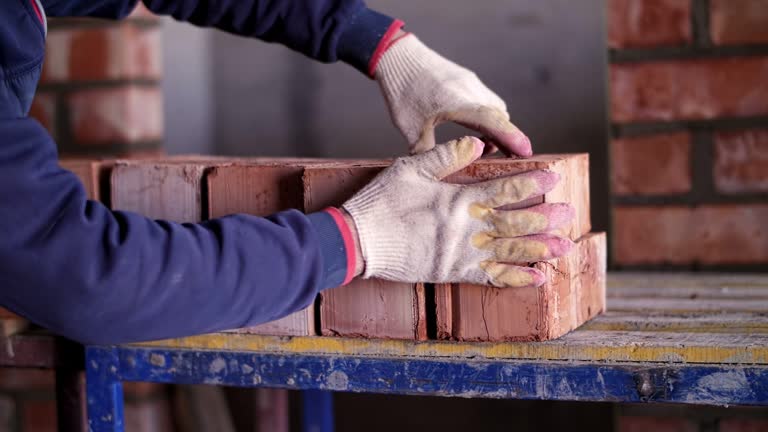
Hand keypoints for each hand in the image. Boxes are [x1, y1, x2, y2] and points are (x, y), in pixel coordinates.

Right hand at [341, 136, 573, 287]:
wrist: (358, 240)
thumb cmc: (381, 202)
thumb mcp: (411, 169)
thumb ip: (446, 157)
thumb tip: (478, 143)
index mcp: (459, 200)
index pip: (505, 189)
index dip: (532, 183)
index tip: (554, 178)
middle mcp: (467, 229)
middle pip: (515, 223)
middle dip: (545, 218)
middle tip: (570, 214)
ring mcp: (462, 255)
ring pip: (510, 252)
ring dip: (539, 249)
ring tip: (564, 246)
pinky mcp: (453, 272)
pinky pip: (491, 278)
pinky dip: (515, 279)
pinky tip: (536, 278)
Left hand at [375, 34, 531, 156]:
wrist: (398, 57)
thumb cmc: (402, 93)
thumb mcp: (410, 130)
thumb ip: (427, 153)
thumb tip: (436, 173)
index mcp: (458, 103)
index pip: (492, 121)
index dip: (511, 138)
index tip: (526, 153)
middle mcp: (471, 91)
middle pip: (500, 117)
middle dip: (508, 138)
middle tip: (511, 160)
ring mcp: (471, 83)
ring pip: (495, 108)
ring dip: (497, 127)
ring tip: (487, 148)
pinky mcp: (467, 79)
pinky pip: (487, 100)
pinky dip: (488, 117)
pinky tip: (475, 130)